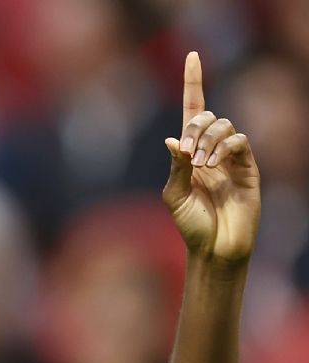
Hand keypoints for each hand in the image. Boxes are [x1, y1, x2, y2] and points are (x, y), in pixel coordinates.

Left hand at [162, 52, 260, 266]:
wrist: (215, 248)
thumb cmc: (190, 225)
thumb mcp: (174, 197)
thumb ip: (174, 168)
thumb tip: (172, 140)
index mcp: (189, 154)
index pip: (193, 110)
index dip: (193, 83)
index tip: (192, 56)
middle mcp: (210, 151)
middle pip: (206, 117)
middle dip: (195, 128)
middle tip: (188, 154)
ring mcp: (231, 158)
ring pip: (224, 126)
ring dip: (209, 140)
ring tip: (202, 166)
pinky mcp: (248, 168)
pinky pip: (241, 142)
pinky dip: (226, 147)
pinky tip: (216, 164)